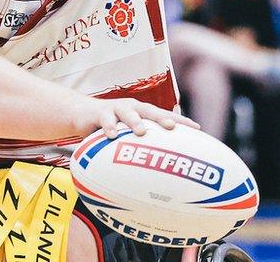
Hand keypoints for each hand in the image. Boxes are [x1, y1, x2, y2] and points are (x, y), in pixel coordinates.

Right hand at [75, 96, 198, 138]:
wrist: (82, 113)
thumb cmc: (111, 126)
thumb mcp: (128, 134)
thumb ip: (142, 145)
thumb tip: (162, 171)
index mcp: (144, 112)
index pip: (165, 115)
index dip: (181, 121)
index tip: (198, 129)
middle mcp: (133, 108)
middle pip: (150, 111)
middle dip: (161, 118)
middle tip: (171, 127)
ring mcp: (116, 108)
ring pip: (128, 113)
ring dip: (135, 121)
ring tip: (141, 131)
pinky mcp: (99, 112)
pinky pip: (105, 120)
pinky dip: (109, 127)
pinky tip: (112, 136)